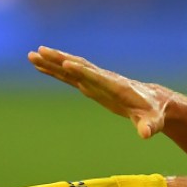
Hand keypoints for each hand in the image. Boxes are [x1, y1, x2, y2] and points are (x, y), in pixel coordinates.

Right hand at [27, 46, 172, 139]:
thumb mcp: (153, 122)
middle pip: (78, 67)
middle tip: (40, 51)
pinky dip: (55, 71)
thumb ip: (149, 126)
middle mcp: (104, 79)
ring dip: (52, 62)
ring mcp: (95, 81)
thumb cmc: (153, 113)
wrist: (153, 101)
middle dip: (59, 59)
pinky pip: (69, 76)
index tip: (67, 63)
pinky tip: (40, 66)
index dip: (83, 71)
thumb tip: (146, 134)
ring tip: (33, 54)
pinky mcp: (90, 85)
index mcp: (117, 87)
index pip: (97, 77)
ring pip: (71, 68)